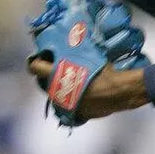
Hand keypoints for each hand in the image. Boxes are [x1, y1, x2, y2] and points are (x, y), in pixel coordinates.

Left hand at [28, 57, 149, 120]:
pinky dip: (70, 100)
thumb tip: (72, 39)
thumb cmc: (103, 70)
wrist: (119, 91)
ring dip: (58, 88)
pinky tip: (79, 94)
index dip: (35, 62)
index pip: (35, 68)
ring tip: (69, 81)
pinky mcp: (75, 114)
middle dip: (46, 76)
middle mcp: (57, 92)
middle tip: (55, 69)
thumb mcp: (88, 56)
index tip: (40, 58)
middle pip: (43, 83)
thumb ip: (75, 53)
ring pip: (54, 96)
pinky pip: (67, 106)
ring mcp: (65, 105)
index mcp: (58, 75)